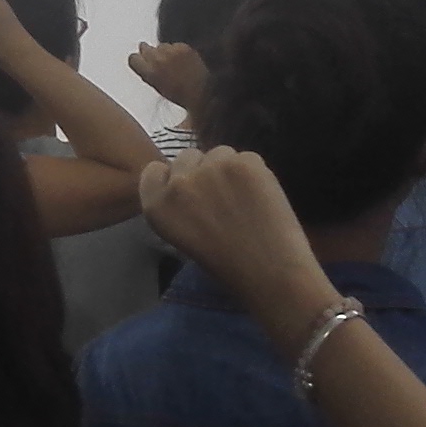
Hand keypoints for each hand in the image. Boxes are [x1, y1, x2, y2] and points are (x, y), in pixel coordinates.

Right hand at [127, 39, 209, 119]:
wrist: (201, 91)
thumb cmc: (180, 94)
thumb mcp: (157, 87)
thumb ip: (147, 72)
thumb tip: (142, 62)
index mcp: (149, 72)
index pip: (133, 58)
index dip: (137, 60)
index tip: (140, 60)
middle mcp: (158, 60)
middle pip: (144, 47)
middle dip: (148, 52)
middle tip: (156, 59)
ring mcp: (171, 52)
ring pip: (160, 45)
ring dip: (163, 51)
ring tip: (172, 62)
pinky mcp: (183, 47)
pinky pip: (174, 44)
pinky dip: (177, 50)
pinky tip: (182, 60)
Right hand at [134, 146, 333, 325]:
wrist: (270, 272)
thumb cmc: (227, 265)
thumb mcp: (182, 236)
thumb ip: (178, 204)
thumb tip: (191, 181)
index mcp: (156, 206)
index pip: (155, 171)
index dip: (175, 178)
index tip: (191, 192)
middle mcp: (178, 183)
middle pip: (187, 156)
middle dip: (202, 170)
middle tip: (221, 197)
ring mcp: (211, 169)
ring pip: (219, 153)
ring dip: (228, 169)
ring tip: (244, 198)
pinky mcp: (244, 162)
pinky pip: (247, 157)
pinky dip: (255, 173)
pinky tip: (261, 198)